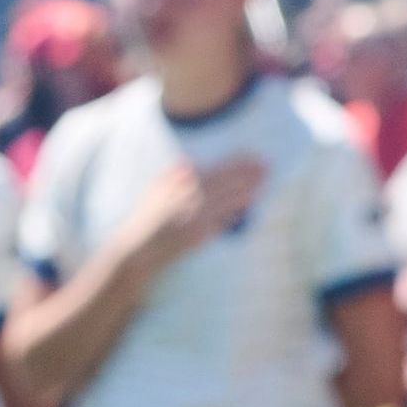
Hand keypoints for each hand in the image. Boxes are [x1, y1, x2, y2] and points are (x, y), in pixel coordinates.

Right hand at [115, 153, 270, 263]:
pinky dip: (235, 213)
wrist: (139, 250)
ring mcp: (196, 219)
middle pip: (225, 185)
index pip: (214, 172)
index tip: (251, 157)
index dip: (235, 165)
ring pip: (227, 202)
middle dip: (247, 175)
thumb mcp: (154, 192)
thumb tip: (190, 161)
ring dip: (247, 191)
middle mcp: (189, 201)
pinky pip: (222, 222)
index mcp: (179, 187)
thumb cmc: (146, 219)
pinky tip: (249, 206)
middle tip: (266, 166)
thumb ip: (172, 176)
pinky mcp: (199, 236)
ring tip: (262, 182)